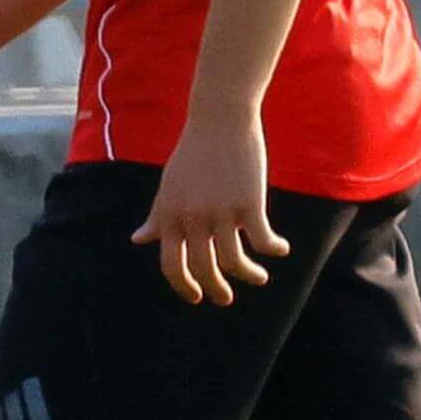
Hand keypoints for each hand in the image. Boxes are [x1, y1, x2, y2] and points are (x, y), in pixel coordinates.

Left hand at [136, 115, 286, 305]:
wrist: (219, 119)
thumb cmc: (194, 153)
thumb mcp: (168, 186)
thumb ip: (157, 216)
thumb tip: (138, 239)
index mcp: (169, 215)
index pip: (170, 264)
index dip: (183, 286)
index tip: (197, 297)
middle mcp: (191, 217)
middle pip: (202, 269)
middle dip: (215, 290)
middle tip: (225, 299)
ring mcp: (219, 211)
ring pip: (234, 262)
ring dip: (249, 276)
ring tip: (259, 278)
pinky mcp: (248, 203)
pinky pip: (263, 240)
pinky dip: (274, 249)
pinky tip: (282, 249)